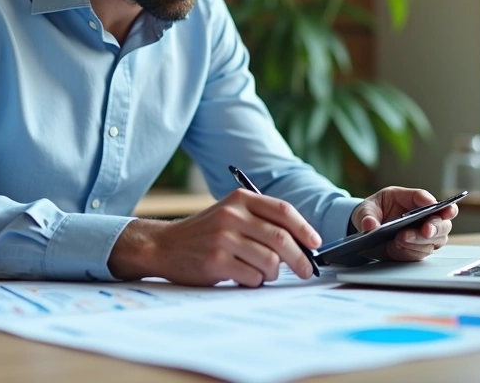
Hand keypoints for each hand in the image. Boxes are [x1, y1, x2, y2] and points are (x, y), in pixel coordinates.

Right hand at [108, 189, 320, 286]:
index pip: (282, 210)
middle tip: (307, 271)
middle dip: (300, 258)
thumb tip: (303, 244)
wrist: (164, 245)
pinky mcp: (216, 262)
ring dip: (273, 273)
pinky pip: (253, 277)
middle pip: (281, 238)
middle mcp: (232, 215)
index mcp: (239, 199)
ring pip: (270, 261)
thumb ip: (261, 221)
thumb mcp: (230, 214)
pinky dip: (255, 281)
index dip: (304, 228)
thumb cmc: (205, 233)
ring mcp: (223, 239)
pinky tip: (242, 276)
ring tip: (262, 272)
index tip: (315, 244)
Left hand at [350, 187, 456, 261]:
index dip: (434, 202)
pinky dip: (410, 251)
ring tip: (401, 238)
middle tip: (426, 230)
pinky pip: (421, 253)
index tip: (434, 206)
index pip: (426, 198)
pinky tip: (397, 248)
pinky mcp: (418, 249)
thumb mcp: (366, 209)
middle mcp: (423, 217)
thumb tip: (370, 226)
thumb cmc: (373, 212)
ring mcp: (423, 235)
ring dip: (421, 241)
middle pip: (441, 221)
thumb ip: (367, 216)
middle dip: (436, 226)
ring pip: (436, 239)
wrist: (369, 231)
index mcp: (411, 199)